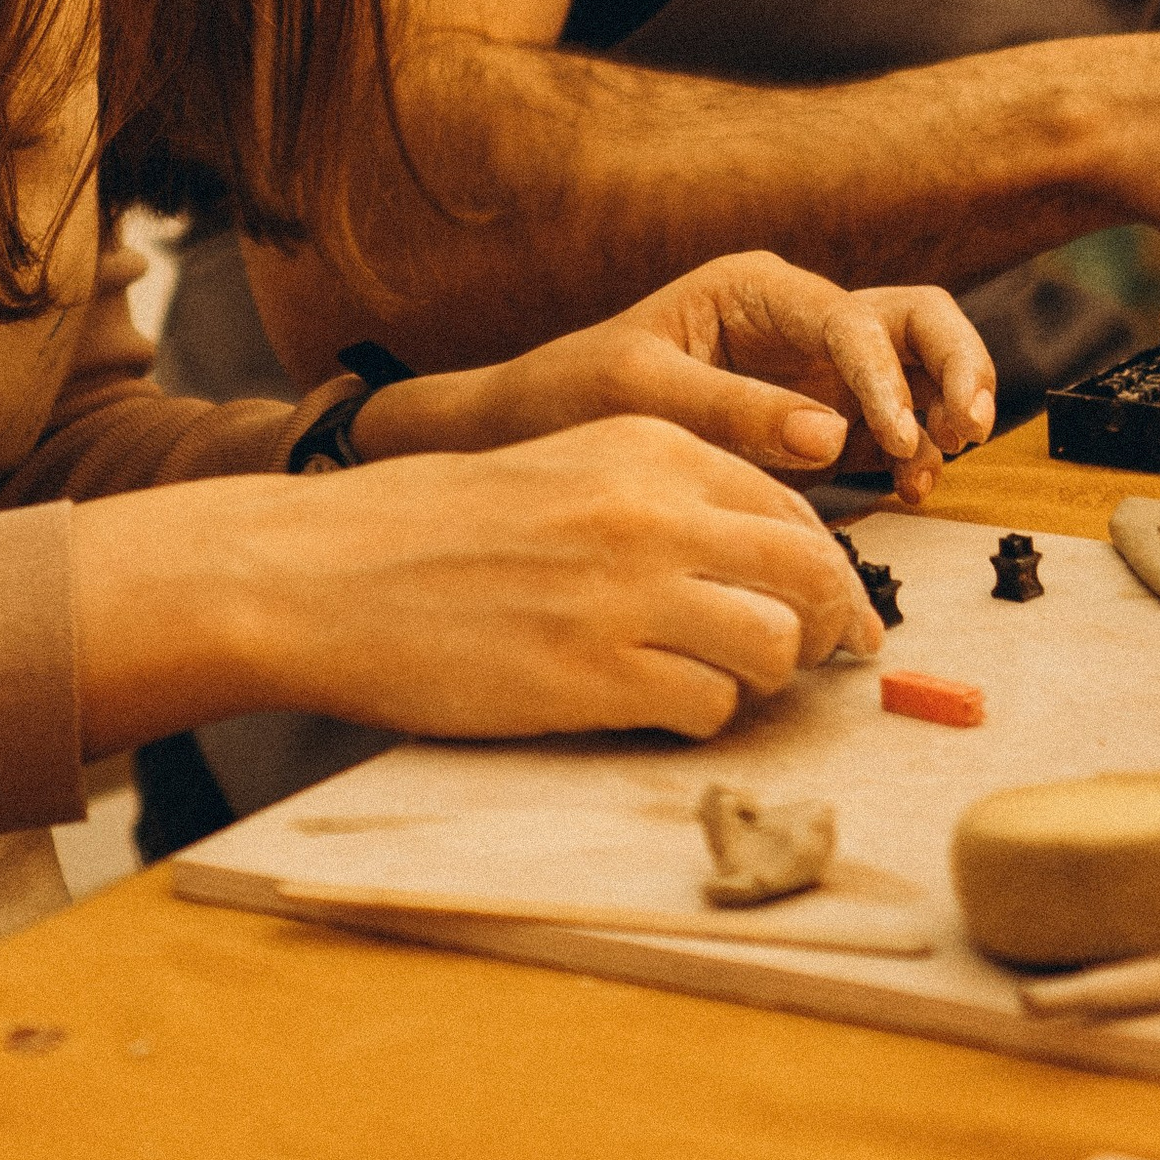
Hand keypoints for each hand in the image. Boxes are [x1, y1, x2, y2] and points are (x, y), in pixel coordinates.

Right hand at [215, 421, 880, 740]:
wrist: (329, 570)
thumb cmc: (441, 525)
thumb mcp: (565, 466)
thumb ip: (662, 496)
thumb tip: (765, 556)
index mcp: (648, 443)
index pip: (791, 505)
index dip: (823, 566)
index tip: (829, 606)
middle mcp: (652, 509)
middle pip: (810, 571)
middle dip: (830, 624)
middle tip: (824, 659)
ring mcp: (627, 593)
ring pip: (774, 645)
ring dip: (761, 676)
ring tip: (718, 681)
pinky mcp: (594, 676)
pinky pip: (707, 708)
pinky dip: (699, 717)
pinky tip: (657, 706)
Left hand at [364, 254, 996, 506]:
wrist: (543, 423)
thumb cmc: (578, 391)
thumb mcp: (641, 394)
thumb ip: (733, 410)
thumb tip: (830, 436)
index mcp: (755, 289)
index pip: (849, 319)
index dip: (884, 378)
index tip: (892, 438)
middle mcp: (797, 317)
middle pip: (914, 316)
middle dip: (954, 362)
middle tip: (964, 427)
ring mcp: (816, 367)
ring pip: (920, 362)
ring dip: (944, 404)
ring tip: (933, 466)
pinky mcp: (822, 416)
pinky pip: (895, 419)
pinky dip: (916, 445)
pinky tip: (910, 485)